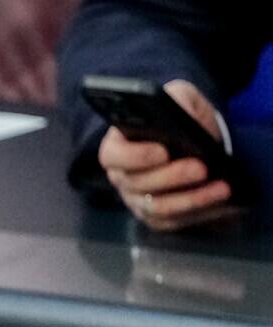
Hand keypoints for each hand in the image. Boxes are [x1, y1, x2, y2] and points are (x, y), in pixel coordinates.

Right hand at [100, 80, 233, 231]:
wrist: (187, 137)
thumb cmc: (175, 116)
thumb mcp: (176, 97)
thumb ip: (177, 101)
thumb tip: (186, 119)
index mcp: (117, 146)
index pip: (113, 155)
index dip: (135, 156)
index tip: (162, 152)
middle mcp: (121, 177)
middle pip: (137, 184)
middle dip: (172, 178)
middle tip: (201, 168)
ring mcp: (136, 200)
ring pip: (156, 207)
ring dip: (190, 200)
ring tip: (221, 188)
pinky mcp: (154, 217)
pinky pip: (172, 222)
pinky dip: (198, 214)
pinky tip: (221, 202)